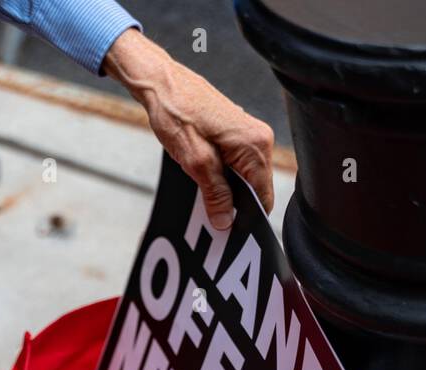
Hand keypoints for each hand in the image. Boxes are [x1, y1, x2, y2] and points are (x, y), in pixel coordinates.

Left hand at [105, 28, 274, 226]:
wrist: (162, 83)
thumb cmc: (177, 113)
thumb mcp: (195, 162)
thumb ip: (215, 194)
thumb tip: (225, 221)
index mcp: (256, 145)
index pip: (263, 197)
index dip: (247, 218)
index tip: (229, 231)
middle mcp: (259, 139)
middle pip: (255, 189)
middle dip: (234, 206)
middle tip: (210, 219)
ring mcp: (248, 135)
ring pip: (243, 178)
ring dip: (225, 192)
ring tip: (203, 198)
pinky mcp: (235, 134)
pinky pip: (235, 165)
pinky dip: (221, 178)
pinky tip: (203, 180)